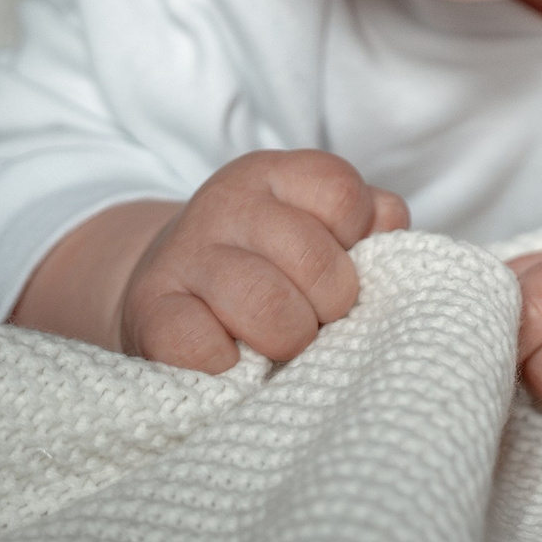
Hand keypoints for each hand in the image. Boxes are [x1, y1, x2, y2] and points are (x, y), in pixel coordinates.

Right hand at [11, 150, 406, 372]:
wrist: (167, 288)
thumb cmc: (267, 260)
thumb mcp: (317, 222)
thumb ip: (369, 221)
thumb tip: (392, 230)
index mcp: (275, 174)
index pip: (342, 195)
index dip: (355, 243)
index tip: (341, 263)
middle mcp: (227, 204)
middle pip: (315, 261)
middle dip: (332, 306)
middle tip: (318, 320)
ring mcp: (184, 256)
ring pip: (267, 307)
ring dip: (289, 340)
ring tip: (283, 345)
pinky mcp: (149, 312)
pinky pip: (203, 347)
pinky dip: (229, 367)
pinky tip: (233, 361)